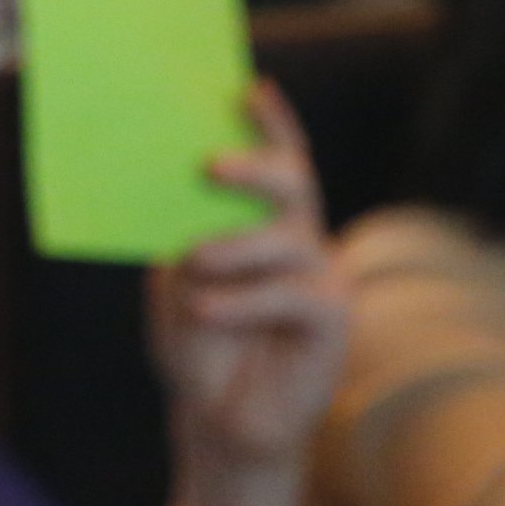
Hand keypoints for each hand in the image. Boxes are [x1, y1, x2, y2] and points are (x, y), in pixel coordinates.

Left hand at [148, 83, 346, 505]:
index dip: (270, 121)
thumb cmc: (196, 345)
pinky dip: (243, 299)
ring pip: (284, 237)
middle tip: (209, 165)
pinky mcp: (334, 319)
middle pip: (294, 181)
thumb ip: (180, 236)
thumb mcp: (174, 282)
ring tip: (194, 264)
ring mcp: (322, 277)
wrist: (217, 419)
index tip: (246, 87)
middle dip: (254, 163)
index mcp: (262, 223)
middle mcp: (300, 241)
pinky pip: (292, 292)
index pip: (276, 159)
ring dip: (232, 248)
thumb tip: (171, 190)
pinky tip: (208, 309)